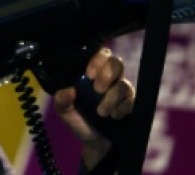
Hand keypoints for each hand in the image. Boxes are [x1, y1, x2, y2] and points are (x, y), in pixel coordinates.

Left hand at [53, 48, 133, 167]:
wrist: (94, 141)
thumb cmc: (79, 118)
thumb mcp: (64, 110)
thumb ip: (61, 99)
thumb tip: (68, 91)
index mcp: (93, 72)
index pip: (100, 54)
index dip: (97, 59)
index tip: (89, 74)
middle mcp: (110, 77)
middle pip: (116, 63)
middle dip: (107, 74)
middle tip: (97, 89)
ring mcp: (122, 90)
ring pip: (124, 83)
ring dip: (112, 97)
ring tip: (101, 112)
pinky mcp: (131, 103)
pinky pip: (132, 100)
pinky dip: (122, 108)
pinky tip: (113, 116)